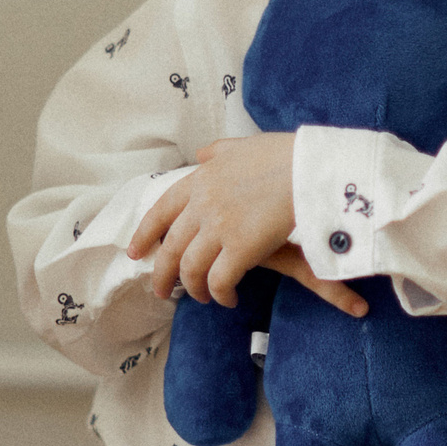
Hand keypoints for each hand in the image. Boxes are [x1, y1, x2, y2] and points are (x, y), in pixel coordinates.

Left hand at [128, 134, 368, 315]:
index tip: (136, 252)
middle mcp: (202, 205)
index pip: (161, 211)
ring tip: (201, 298)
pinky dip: (219, 294)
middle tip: (161, 291)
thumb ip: (218, 152)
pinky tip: (228, 299)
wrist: (309, 167)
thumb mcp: (241, 146)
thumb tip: (201, 155)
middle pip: (170, 248)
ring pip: (191, 269)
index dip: (146, 234)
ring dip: (193, 288)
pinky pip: (219, 281)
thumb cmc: (283, 155)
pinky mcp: (240, 249)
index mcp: (200, 181)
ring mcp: (219, 228)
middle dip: (161, 274)